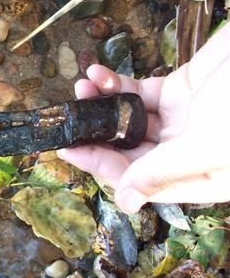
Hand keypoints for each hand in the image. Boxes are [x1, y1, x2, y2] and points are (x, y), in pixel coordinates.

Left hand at [58, 23, 229, 213]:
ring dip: (103, 107)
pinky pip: (141, 93)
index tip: (67, 150)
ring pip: (131, 121)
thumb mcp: (213, 143)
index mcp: (204, 179)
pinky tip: (99, 76)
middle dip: (97, 134)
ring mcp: (188, 120)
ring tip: (82, 89)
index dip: (102, 167)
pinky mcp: (186, 89)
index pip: (142, 182)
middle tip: (65, 118)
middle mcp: (192, 154)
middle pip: (130, 152)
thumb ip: (166, 171)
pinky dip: (118, 85)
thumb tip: (126, 201)